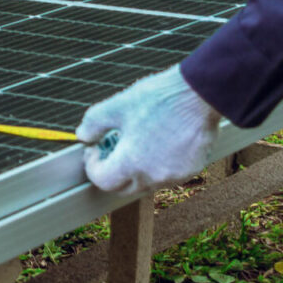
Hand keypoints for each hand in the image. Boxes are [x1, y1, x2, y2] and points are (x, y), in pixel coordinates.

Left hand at [76, 65, 222, 194]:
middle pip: (124, 188)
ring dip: (134, 171)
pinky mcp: (191, 169)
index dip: (92, 166)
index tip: (94, 149)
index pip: (103, 181)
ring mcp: (175, 175)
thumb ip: (94, 123)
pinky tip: (157, 144)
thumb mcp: (118, 105)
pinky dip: (156, 166)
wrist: (200, 94)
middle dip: (112, 172)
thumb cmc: (159, 98)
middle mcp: (154, 176)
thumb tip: (82, 135)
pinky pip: (167, 176)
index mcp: (132, 163)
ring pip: (146, 184)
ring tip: (135, 143)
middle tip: (110, 149)